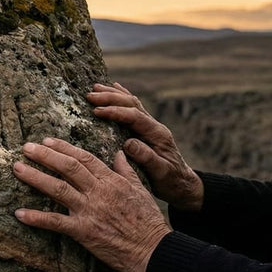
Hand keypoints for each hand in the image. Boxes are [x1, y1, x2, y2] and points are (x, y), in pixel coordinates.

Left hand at [12, 138, 171, 271]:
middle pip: (68, 167)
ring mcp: (90, 211)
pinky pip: (56, 222)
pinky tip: (19, 213)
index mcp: (112, 181)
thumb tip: (120, 152)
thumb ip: (127, 170)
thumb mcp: (141, 190)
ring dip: (35, 177)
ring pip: (58, 189)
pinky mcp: (84, 231)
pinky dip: (36, 218)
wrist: (153, 250)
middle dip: (45, 155)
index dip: (64, 148)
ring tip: (17, 168)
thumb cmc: (149, 221)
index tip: (47, 140)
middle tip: (26, 147)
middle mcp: (98, 192)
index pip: (84, 158)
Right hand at [87, 83, 203, 211]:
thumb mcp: (161, 173)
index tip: (97, 111)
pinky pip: (132, 108)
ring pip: (131, 103)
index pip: (134, 116)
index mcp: (157, 134)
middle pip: (132, 104)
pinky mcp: (145, 129)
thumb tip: (129, 143)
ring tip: (95, 87)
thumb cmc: (171, 180)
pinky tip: (113, 88)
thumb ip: (147, 158)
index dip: (115, 112)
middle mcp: (154, 126)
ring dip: (113, 94)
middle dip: (110, 97)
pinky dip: (122, 96)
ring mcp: (150, 126)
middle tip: (90, 95)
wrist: (182, 183)